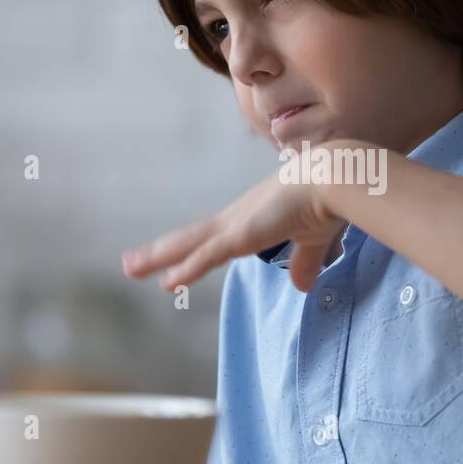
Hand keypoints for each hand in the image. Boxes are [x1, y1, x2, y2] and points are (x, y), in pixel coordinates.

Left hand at [121, 165, 346, 292]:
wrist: (333, 178)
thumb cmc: (327, 200)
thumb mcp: (311, 239)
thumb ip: (304, 262)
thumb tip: (303, 285)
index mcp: (251, 220)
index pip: (212, 239)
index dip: (190, 252)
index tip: (170, 263)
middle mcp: (236, 219)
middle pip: (189, 239)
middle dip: (161, 252)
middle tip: (131, 262)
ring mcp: (236, 225)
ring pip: (188, 245)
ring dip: (157, 257)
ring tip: (129, 267)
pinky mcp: (241, 234)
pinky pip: (207, 256)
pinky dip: (187, 269)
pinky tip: (168, 282)